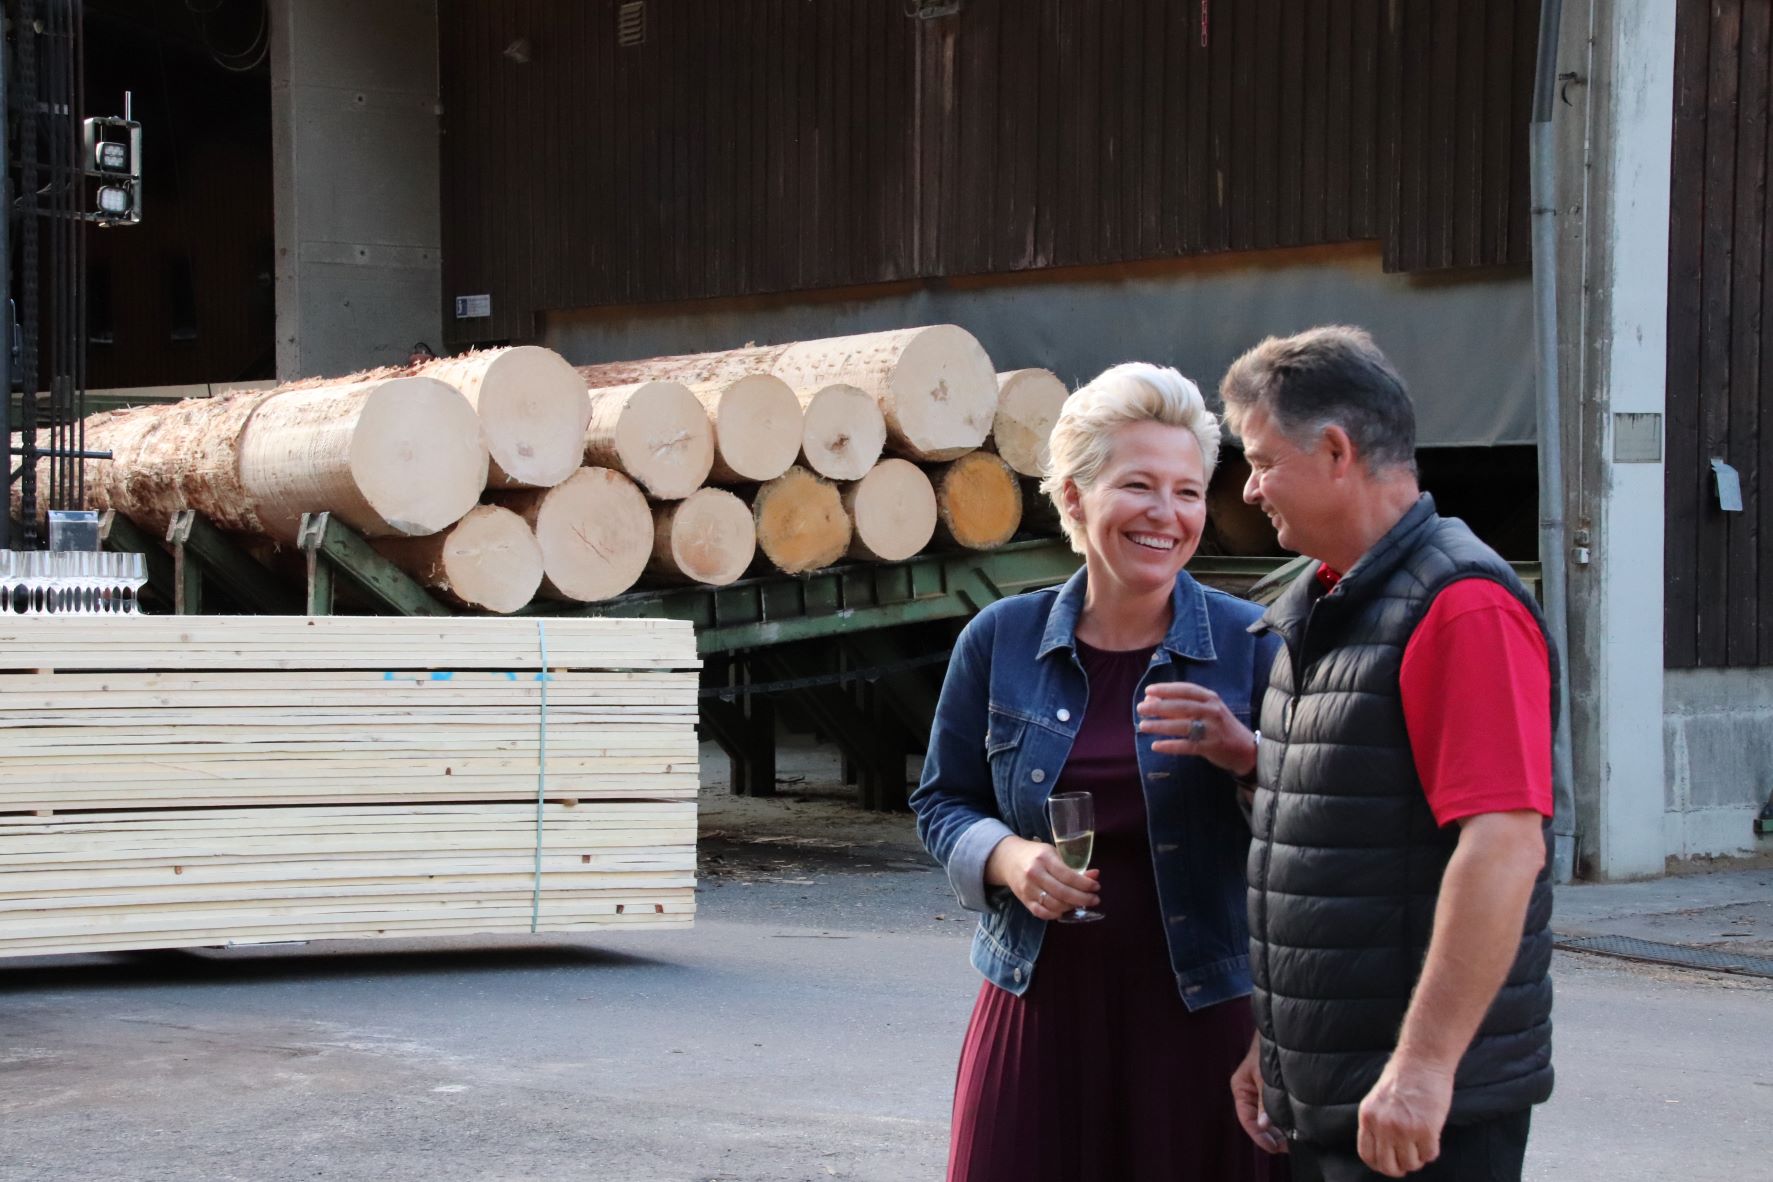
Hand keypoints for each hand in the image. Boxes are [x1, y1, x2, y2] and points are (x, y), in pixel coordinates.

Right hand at [984, 835, 1099, 921]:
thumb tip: (1095, 875)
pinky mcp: (1024, 900)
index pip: (1067, 875)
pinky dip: (1055, 914)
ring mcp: (1028, 888)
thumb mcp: (1054, 854)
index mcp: (1044, 858)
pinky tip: (1065, 910)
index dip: (1084, 884)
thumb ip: (1073, 866)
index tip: (1096, 887)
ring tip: (1081, 904)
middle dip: (1082, 899)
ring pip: (1053, 905)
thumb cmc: (1035, 855)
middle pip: (1062, 892)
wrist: (1008, 859)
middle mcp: (1034, 874)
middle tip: (1095, 900)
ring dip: (1071, 907)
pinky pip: (1042, 912)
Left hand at [1136, 682, 1257, 775]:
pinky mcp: (1211, 746)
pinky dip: (1170, 745)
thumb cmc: (1220, 726)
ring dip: (1160, 725)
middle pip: (1181, 706)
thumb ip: (1183, 705)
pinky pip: (1187, 745)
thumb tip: (1152, 700)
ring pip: (1181, 726)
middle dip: (1158, 706)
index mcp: (1210, 698)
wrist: (1246, 749)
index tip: (1148, 691)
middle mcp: (1212, 711)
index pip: (1186, 690)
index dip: (1166, 689)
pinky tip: (1156, 746)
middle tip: (1140, 708)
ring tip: (1142, 726)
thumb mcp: (1207, 710)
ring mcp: (1212, 729)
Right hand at [1230, 1034, 1287, 1154]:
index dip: (1259, 1136)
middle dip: (1272, 1134)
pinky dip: (1284, 1117)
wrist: (1281, 1030)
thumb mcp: (1266, 1078)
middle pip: (1258, 1121)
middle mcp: (1250, 1092)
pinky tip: (1295, 1124)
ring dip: (1279, 1127)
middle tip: (1288, 1146)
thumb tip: (1264, 1125)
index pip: (1247, 1119)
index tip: (1274, 1148)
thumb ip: (1265, 1102)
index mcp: (1241, 1089)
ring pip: (1268, 1116)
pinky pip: (1277, 1108)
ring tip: (1293, 1138)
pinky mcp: (1275, 1088)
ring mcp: (1262, 1090)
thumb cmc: (1268, 1048)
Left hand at [1356, 1054, 1454, 1176]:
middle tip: (1409, 1160)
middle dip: (1400, 1168)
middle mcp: (1383, 1125)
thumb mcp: (1378, 1099)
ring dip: (1418, 1158)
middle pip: (1388, 1166)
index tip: (1390, 1163)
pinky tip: (1432, 1136)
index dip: (1380, 1164)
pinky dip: (1432, 1150)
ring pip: (1411, 1163)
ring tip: (1421, 1143)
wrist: (1422, 1059)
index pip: (1367, 1155)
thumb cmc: (1404, 1076)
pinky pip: (1430, 1155)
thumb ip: (1378, 1122)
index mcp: (1368, 1116)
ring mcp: (1404, 1128)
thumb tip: (1384, 1149)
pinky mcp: (1426, 1129)